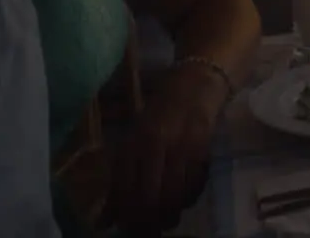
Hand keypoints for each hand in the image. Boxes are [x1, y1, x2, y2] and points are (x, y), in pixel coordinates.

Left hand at [105, 63, 226, 235]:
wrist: (194, 86)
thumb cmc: (158, 115)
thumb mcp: (133, 141)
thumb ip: (120, 180)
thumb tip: (105, 221)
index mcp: (133, 143)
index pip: (124, 189)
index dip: (124, 215)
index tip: (124, 229)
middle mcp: (156, 145)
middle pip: (149, 197)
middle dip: (148, 222)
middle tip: (148, 232)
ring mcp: (182, 147)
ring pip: (174, 195)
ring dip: (169, 215)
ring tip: (166, 222)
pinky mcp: (204, 149)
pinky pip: (194, 185)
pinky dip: (188, 199)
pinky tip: (183, 201)